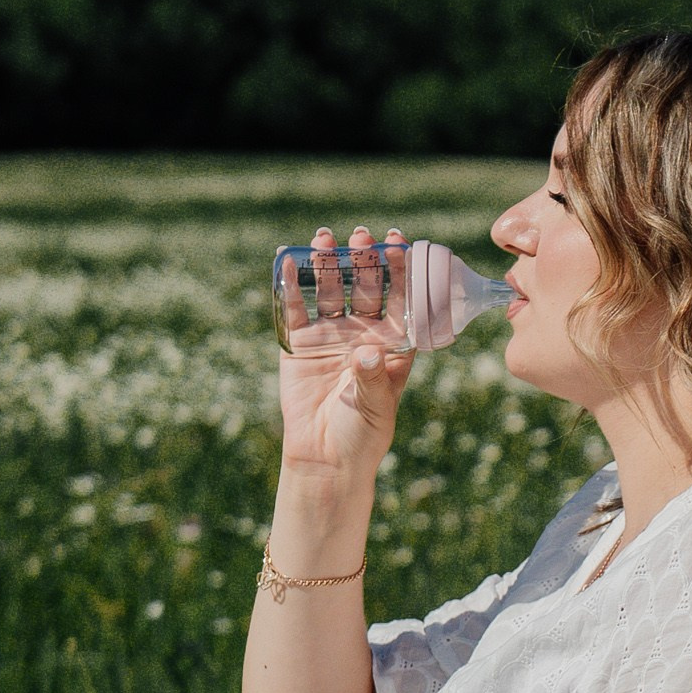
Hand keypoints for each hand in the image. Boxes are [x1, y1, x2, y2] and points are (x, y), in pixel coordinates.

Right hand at [275, 226, 412, 479]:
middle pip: (366, 288)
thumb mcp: (374, 406)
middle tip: (361, 236)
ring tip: (324, 238)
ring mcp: (331, 334)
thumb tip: (367, 351)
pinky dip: (292, 284)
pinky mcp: (299, 342)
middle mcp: (364, 332)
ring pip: (332, 290)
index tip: (399, 244)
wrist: (324, 457)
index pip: (402, 299)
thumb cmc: (363, 434)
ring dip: (329, 264)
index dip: (401, 271)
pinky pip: (295, 307)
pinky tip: (289, 259)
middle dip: (364, 260)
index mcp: (394, 343)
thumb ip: (372, 377)